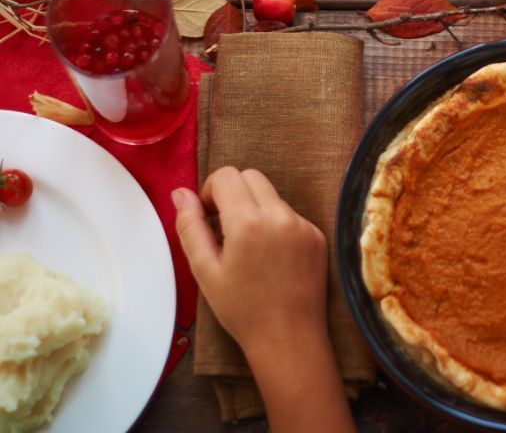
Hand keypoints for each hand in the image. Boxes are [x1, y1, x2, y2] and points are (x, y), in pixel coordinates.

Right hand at [173, 167, 328, 359]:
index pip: (227, 175)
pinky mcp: (317, 234)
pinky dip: (276, 226)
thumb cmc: (242, 310)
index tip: (207, 217)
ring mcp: (303, 223)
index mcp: (249, 222)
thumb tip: (181, 194)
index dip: (210, 192)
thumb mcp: (204, 271)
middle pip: (251, 177)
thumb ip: (190, 227)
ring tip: (247, 250)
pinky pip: (290, 215)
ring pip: (271, 196)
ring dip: (255, 210)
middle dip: (232, 194)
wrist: (288, 336)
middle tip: (223, 230)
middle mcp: (280, 215)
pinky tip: (271, 259)